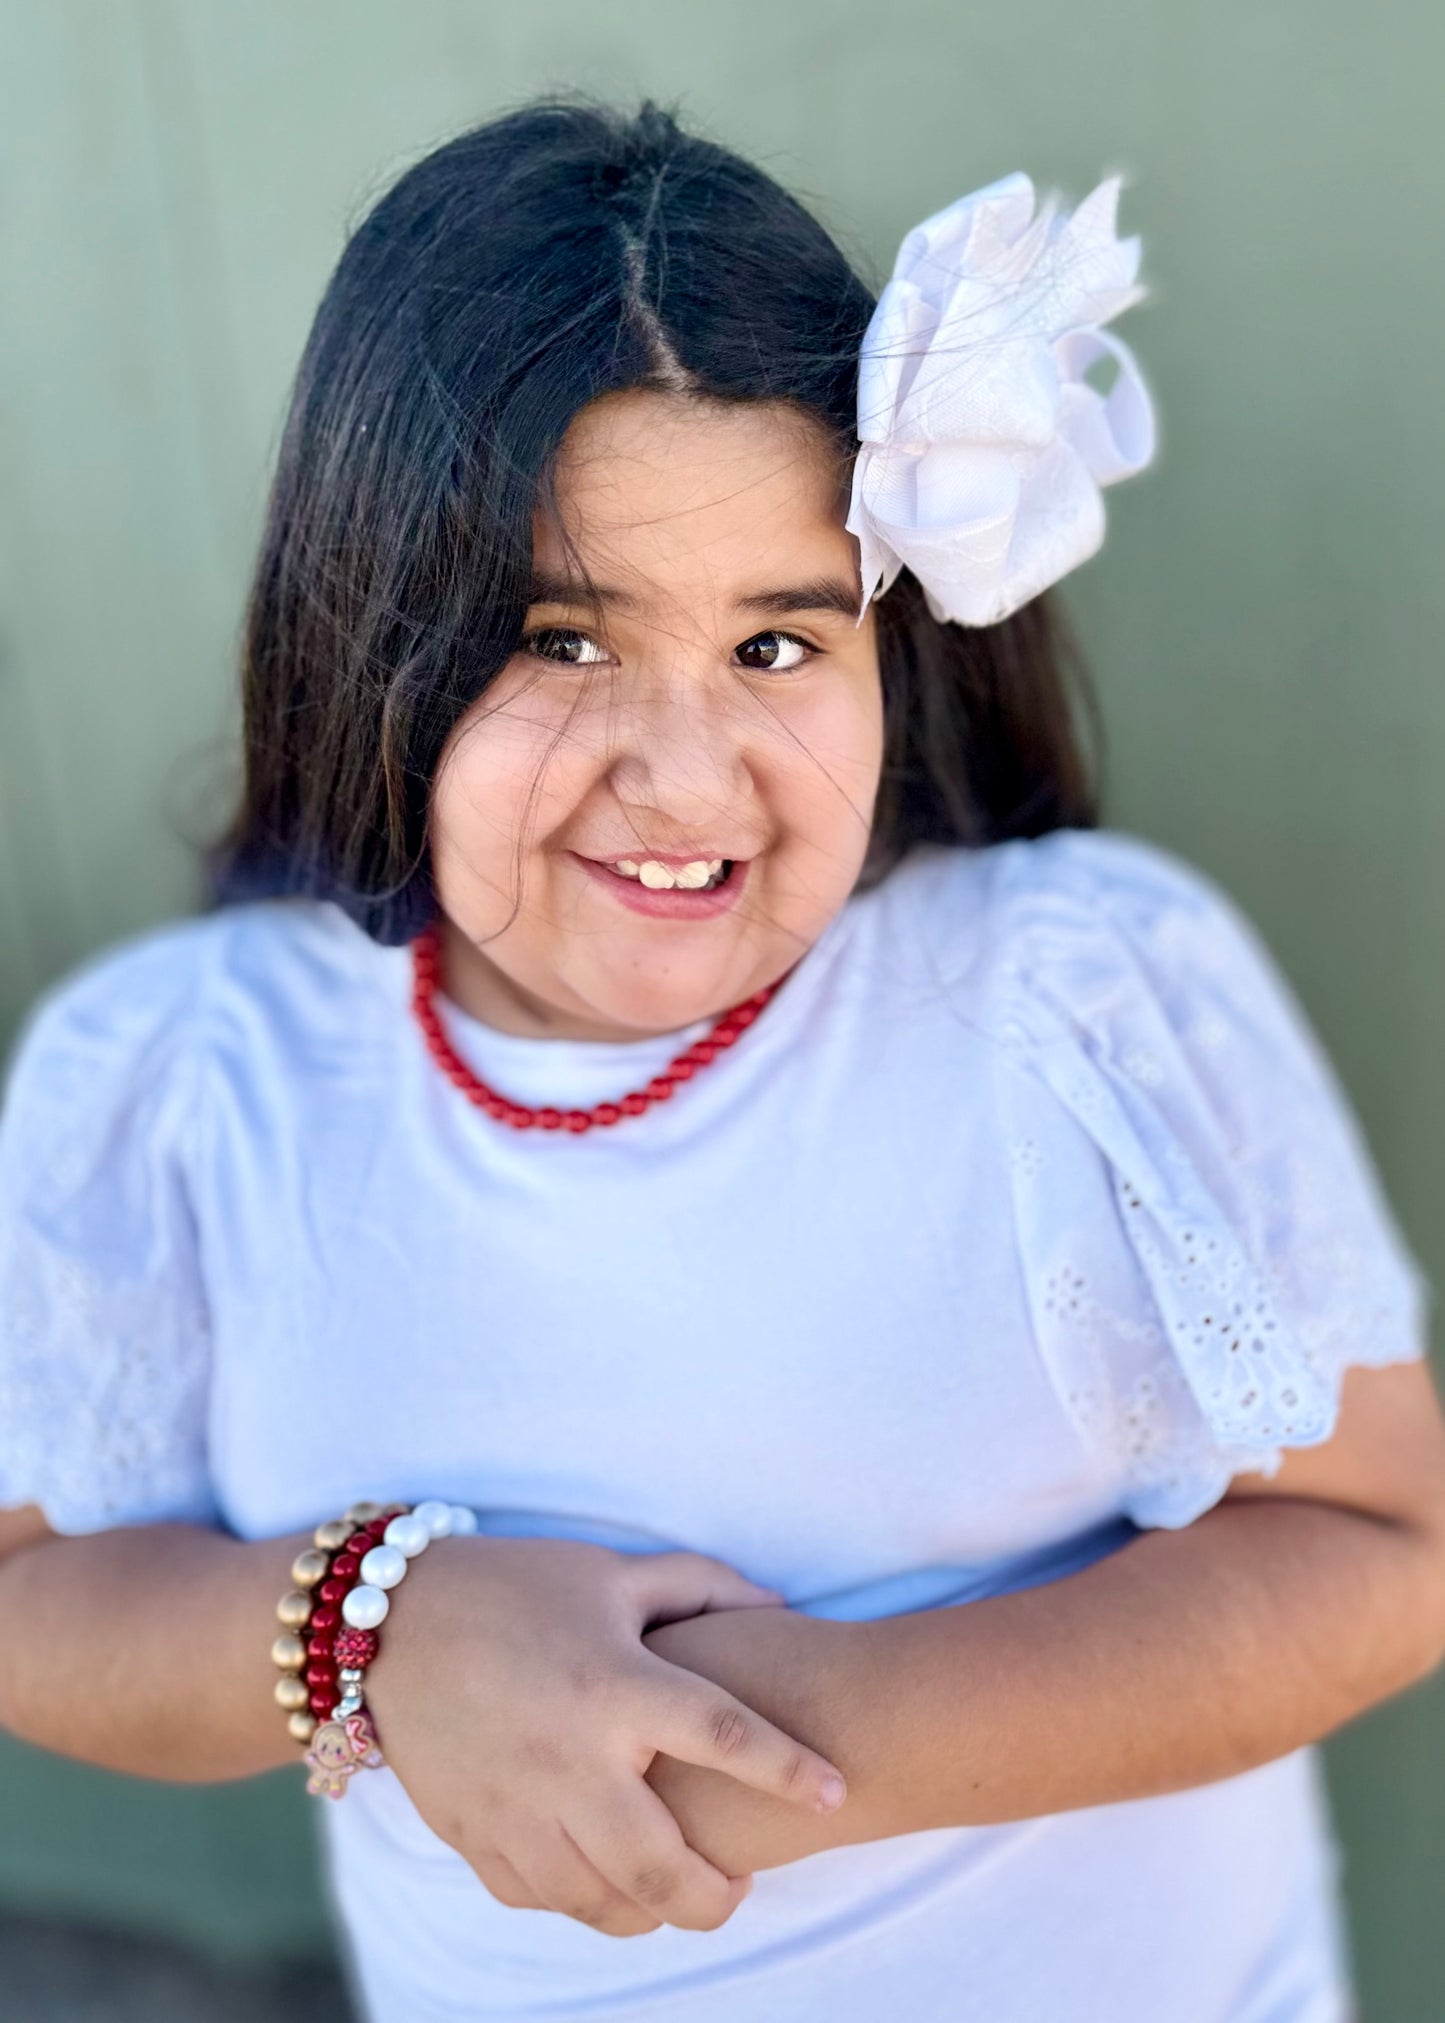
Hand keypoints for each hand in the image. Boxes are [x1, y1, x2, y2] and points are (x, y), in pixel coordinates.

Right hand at [362, 1537, 847, 1935]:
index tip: (835, 1791)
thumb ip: (697, 1588)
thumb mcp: (608, 1573)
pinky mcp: (475, 1835)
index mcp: (613, 1685)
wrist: (388, 1624)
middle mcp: (570, 1758)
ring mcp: (517, 1807)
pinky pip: (542, 1897)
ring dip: (653, 1911)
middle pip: (662, 1865)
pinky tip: (605, 1882)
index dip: (788, 1767)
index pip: (722, 1734)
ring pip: (602, 1901)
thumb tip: (775, 1603)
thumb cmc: (512, 1587)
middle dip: (715, 1899)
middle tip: (740, 1891)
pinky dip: (584, 1902)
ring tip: (678, 1892)